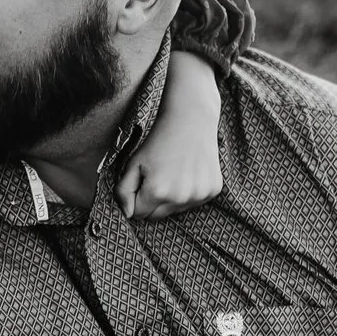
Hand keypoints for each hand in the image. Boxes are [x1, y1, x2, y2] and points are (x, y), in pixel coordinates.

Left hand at [114, 51, 222, 219]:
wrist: (191, 119)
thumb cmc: (158, 141)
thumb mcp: (133, 163)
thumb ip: (123, 191)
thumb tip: (126, 214)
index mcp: (157, 191)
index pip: (138, 215)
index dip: (136, 200)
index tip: (140, 184)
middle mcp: (180, 197)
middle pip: (157, 216)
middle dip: (152, 202)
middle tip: (156, 177)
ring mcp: (199, 195)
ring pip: (176, 211)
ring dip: (171, 198)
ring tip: (173, 172)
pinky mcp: (213, 190)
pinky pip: (193, 202)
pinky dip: (189, 193)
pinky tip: (188, 172)